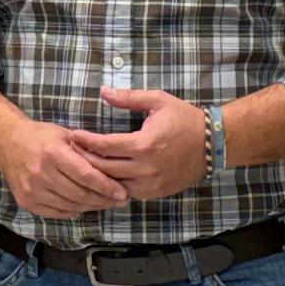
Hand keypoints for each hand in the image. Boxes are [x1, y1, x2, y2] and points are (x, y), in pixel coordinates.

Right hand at [0, 115, 131, 218]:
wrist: (7, 143)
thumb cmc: (41, 137)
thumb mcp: (65, 134)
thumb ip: (86, 150)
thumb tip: (113, 166)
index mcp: (53, 153)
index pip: (85, 175)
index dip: (106, 186)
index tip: (122, 193)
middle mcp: (41, 173)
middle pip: (79, 193)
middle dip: (103, 199)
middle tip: (120, 201)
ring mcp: (32, 190)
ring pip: (70, 206)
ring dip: (91, 207)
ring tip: (106, 204)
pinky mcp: (27, 202)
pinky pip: (57, 213)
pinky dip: (74, 211)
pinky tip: (84, 206)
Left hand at [77, 87, 213, 202]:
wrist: (213, 144)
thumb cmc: (185, 119)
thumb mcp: (158, 101)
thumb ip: (128, 98)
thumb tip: (103, 92)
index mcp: (144, 145)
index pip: (104, 146)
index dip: (85, 141)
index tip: (72, 135)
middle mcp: (145, 169)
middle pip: (103, 168)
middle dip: (84, 158)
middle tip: (71, 150)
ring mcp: (151, 185)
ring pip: (113, 184)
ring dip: (97, 174)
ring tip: (82, 163)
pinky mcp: (155, 193)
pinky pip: (127, 191)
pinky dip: (113, 184)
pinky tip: (103, 176)